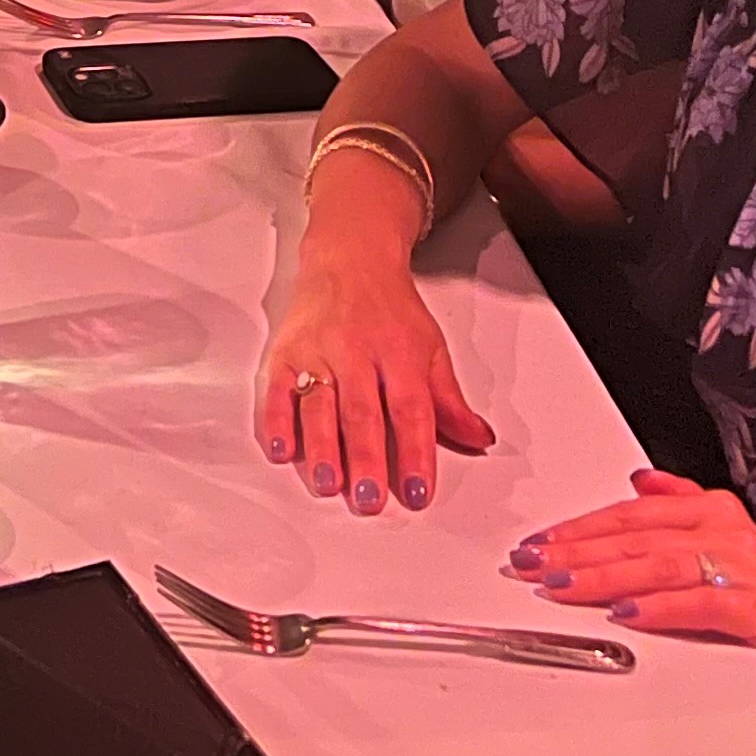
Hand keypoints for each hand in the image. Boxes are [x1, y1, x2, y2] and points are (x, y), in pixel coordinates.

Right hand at [254, 248, 495, 513]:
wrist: (349, 257)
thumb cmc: (390, 309)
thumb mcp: (430, 347)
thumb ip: (450, 400)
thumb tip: (478, 439)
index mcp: (400, 352)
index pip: (410, 408)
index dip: (414, 452)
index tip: (416, 492)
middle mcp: (357, 350)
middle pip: (361, 411)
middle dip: (365, 458)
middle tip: (368, 498)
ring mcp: (318, 350)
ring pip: (319, 403)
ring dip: (322, 447)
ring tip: (328, 484)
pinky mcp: (286, 350)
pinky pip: (278, 388)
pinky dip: (277, 419)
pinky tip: (282, 448)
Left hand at [505, 471, 755, 745]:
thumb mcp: (717, 552)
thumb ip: (678, 512)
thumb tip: (638, 482)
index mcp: (714, 512)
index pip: (632, 515)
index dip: (580, 528)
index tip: (540, 543)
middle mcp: (730, 534)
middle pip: (638, 538)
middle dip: (578, 551)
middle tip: (535, 563)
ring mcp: (749, 571)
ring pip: (661, 566)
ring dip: (605, 577)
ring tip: (565, 584)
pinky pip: (701, 605)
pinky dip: (659, 609)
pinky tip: (626, 613)